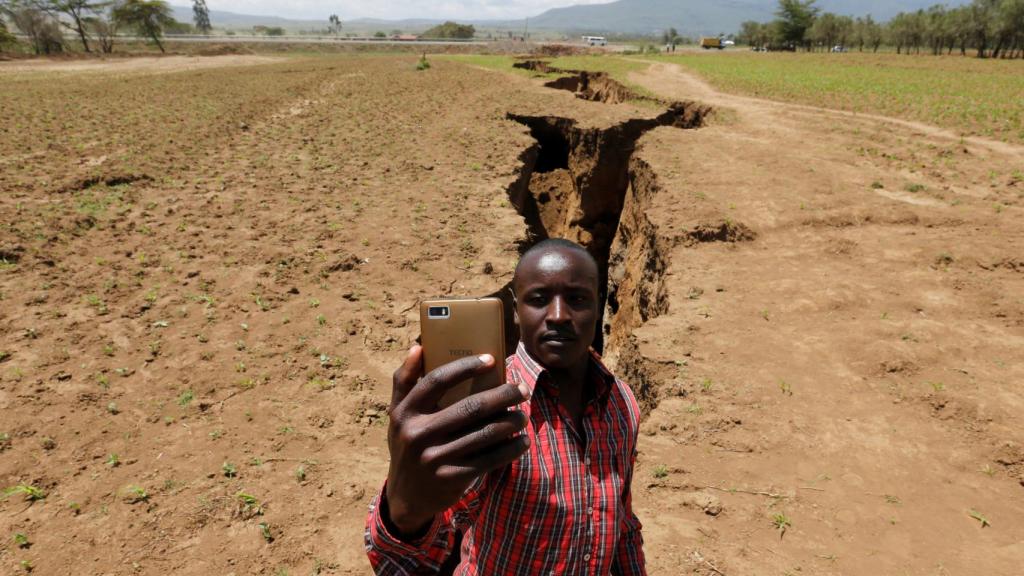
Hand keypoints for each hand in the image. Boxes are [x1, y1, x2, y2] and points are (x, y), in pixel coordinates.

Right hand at [384, 346, 530, 535]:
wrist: (406, 497)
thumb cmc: (407, 444)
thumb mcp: (398, 415)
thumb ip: (404, 381)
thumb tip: (418, 347)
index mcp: (405, 412)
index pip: (436, 380)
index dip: (465, 367)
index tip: (491, 360)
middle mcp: (418, 434)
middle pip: (469, 407)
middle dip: (502, 396)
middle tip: (521, 389)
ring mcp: (435, 458)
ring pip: (484, 434)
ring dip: (511, 422)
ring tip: (523, 416)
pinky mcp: (452, 478)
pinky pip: (489, 459)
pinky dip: (510, 449)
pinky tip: (522, 442)